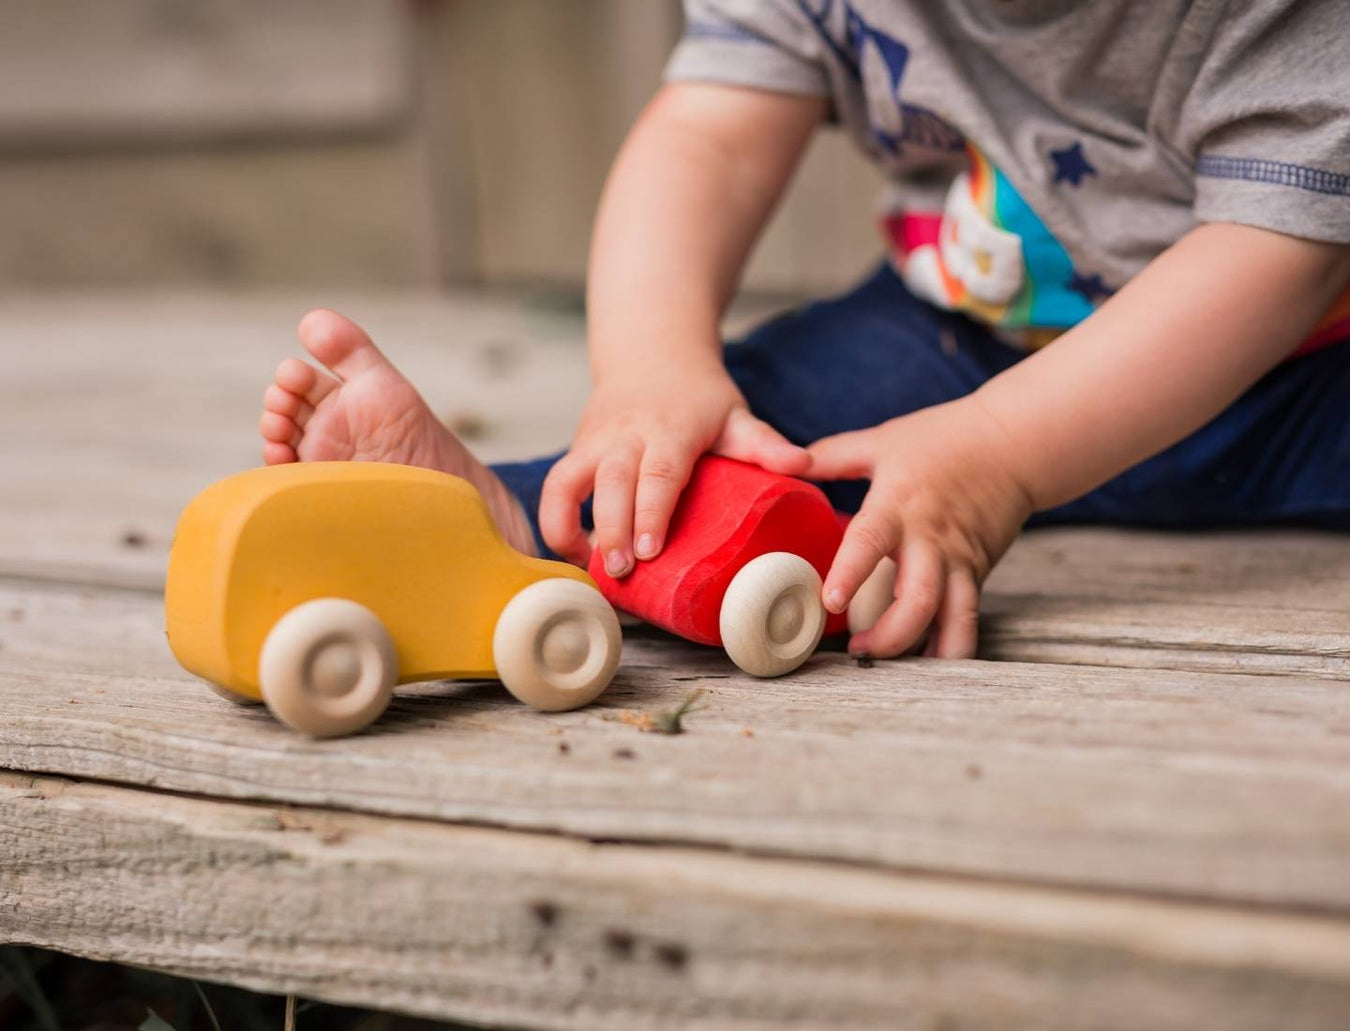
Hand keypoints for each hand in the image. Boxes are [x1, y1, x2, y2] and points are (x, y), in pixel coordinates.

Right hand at [541, 363, 809, 571]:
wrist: (651, 353)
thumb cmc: (699, 396)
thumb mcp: (736, 415)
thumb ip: (766, 444)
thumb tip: (804, 466)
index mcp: (670, 429)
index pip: (658, 472)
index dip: (651, 511)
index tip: (650, 550)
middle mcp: (626, 435)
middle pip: (611, 482)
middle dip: (610, 528)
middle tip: (619, 572)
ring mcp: (595, 442)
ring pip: (566, 482)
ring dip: (567, 526)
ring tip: (585, 568)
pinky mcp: (576, 450)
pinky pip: (555, 487)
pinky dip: (554, 521)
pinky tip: (572, 554)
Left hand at [808, 397, 1032, 658]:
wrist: (1012, 443)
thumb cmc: (944, 438)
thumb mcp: (882, 441)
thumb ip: (832, 455)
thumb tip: (787, 459)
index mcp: (899, 505)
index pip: (871, 542)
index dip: (851, 572)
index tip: (830, 601)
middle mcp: (930, 540)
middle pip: (918, 599)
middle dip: (889, 635)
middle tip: (857, 650)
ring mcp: (959, 561)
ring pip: (951, 619)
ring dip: (923, 652)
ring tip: (891, 667)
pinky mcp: (978, 573)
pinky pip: (967, 619)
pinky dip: (951, 647)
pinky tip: (931, 667)